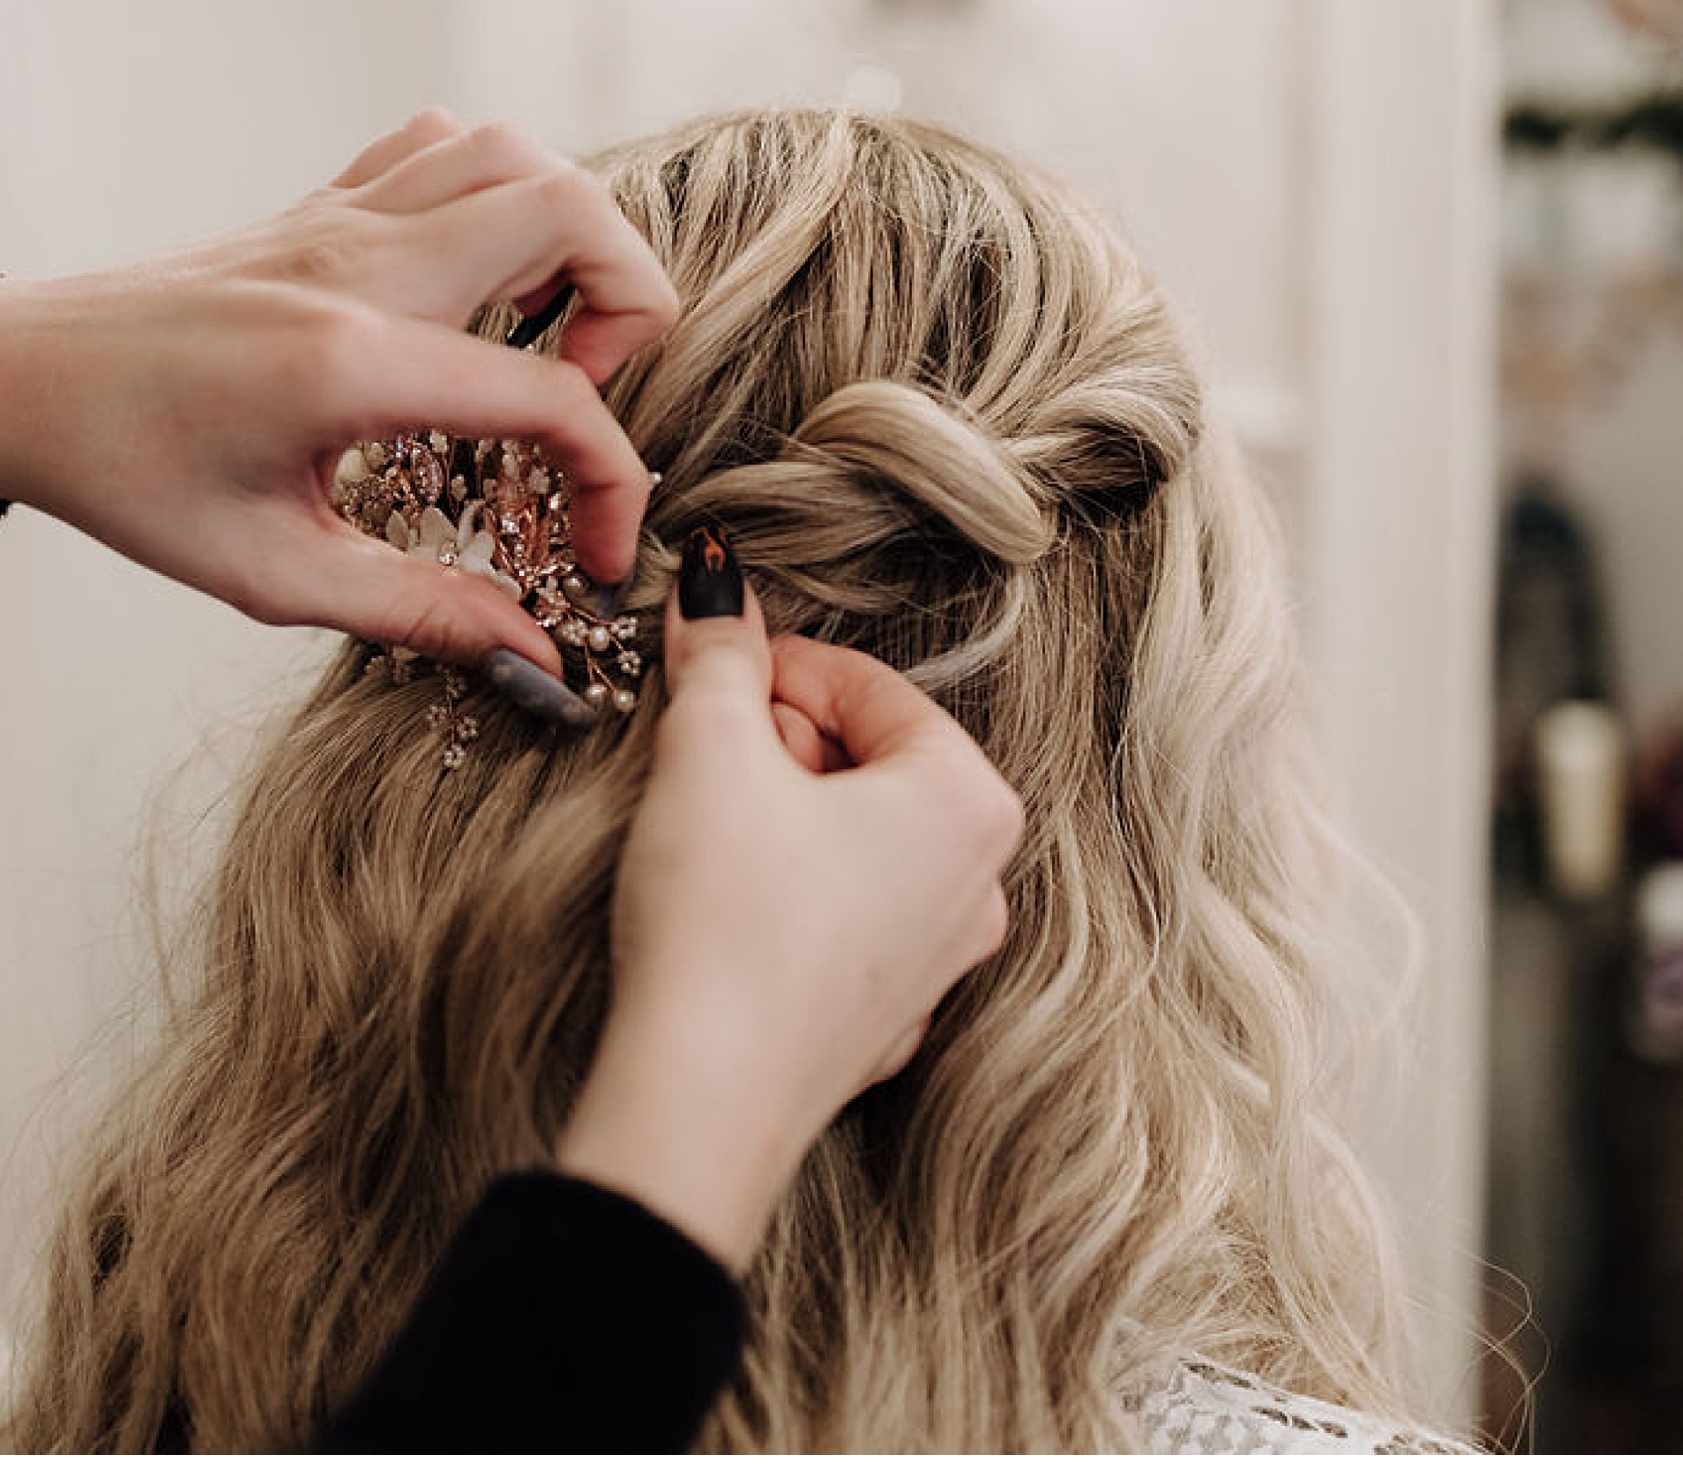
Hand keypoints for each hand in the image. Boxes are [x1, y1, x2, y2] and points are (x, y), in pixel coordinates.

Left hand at [0, 109, 679, 675]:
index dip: (611, 483)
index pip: (551, 395)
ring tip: (543, 337)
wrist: (9, 379)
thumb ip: (415, 611)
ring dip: (569, 238)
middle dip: (630, 305)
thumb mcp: (267, 574)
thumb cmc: (120, 473)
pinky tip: (474, 286)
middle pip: (571, 210)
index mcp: (347, 360)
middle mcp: (358, 264)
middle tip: (585, 398)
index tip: (596, 553)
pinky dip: (496, 195)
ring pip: (519, 153)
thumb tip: (531, 651)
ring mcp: (340, 217)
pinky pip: (447, 146)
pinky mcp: (321, 204)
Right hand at [555, 526, 1019, 1272]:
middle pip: (870, 761)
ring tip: (704, 828)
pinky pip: (840, 919)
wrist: (701, 1099)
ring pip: (855, 841)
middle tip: (702, 759)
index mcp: (968, 801)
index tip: (707, 669)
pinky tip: (722, 909)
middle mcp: (981, 883)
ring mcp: (939, 963)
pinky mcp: (883, 1022)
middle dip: (780, 744)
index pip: (869, 685)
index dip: (773, 666)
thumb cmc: (724, 918)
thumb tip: (716, 584)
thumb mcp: (710, 752)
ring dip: (778, 814)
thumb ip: (722, 656)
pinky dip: (784, 894)